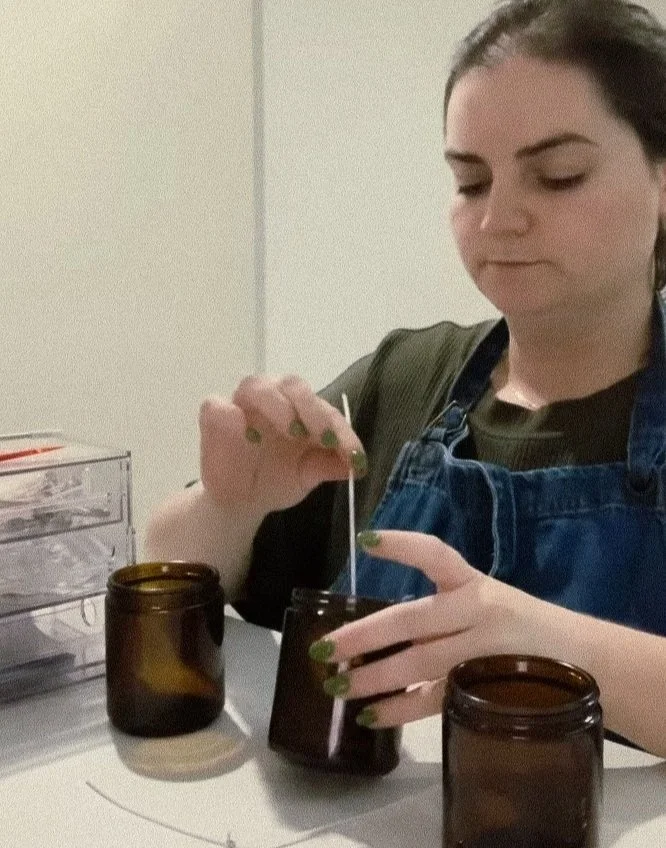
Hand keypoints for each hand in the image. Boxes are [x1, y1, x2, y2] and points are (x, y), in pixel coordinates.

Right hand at [198, 375, 366, 516]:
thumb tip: (358, 466)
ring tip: (293, 431)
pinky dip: (231, 414)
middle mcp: (274, 398)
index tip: (355, 458)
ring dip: (278, 405)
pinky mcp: (213, 417)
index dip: (343, 432)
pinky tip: (247, 435)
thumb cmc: (277, 480)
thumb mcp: (308, 475)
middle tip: (324, 437)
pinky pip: (217, 405)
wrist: (242, 502)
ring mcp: (242, 405)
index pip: (325, 409)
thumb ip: (330, 465)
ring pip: (256, 385)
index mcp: (301, 409)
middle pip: (292, 384)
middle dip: (312, 409)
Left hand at [314, 530, 563, 726]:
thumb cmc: (519, 626)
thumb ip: (441, 609)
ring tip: (336, 686)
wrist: (582, 660)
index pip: (435, 554)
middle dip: (363, 635)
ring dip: (374, 678)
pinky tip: (370, 716)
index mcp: (474, 584)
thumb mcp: (485, 601)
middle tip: (323, 648)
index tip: (364, 540)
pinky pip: (436, 700)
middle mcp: (477, 612)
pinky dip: (400, 709)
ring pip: (420, 663)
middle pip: (412, 620)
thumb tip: (375, 631)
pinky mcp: (485, 688)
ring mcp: (481, 652)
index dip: (400, 545)